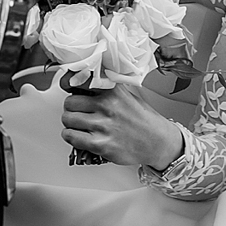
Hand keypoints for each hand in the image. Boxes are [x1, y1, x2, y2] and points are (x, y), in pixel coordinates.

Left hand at [60, 70, 183, 170]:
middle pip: (69, 103)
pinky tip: (79, 136)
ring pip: (67, 120)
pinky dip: (71, 137)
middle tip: (78, 112)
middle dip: (71, 108)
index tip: (68, 86)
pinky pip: (71, 137)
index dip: (69, 84)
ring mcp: (103, 126)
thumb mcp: (127, 95)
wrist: (158, 142)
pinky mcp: (101, 144)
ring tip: (79, 125)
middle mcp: (107, 106)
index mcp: (112, 91)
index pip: (79, 80)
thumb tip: (82, 80)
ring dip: (70, 124)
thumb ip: (107, 88)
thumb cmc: (143, 120)